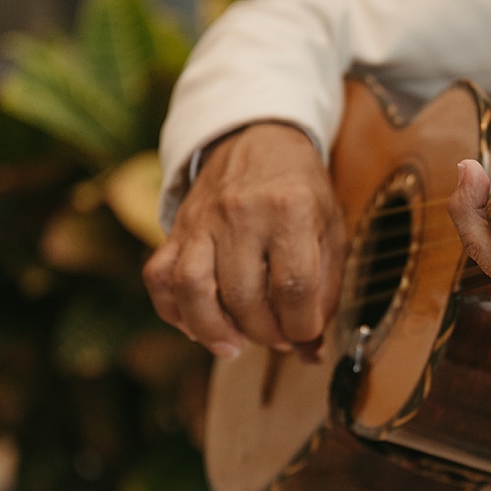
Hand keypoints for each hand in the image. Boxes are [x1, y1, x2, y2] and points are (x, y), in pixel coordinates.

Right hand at [143, 123, 344, 359]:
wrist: (259, 138)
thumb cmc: (300, 190)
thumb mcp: (330, 227)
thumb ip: (326, 289)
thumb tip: (314, 351)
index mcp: (291, 207)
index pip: (295, 287)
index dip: (302, 326)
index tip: (306, 335)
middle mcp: (243, 212)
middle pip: (245, 297)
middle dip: (265, 334)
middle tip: (279, 338)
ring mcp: (204, 219)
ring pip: (193, 289)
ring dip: (214, 331)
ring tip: (236, 345)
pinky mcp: (177, 227)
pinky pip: (159, 277)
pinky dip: (172, 311)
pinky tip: (197, 325)